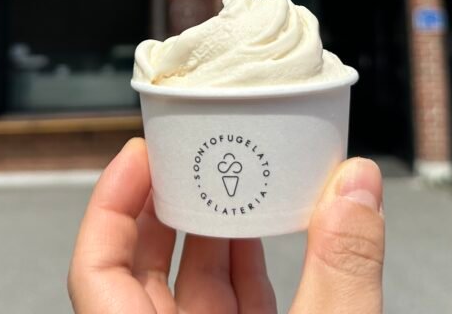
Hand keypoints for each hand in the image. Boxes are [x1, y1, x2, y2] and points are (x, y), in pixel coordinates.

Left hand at [68, 138, 384, 312]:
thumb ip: (341, 271)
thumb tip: (355, 188)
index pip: (96, 270)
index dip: (109, 205)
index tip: (139, 153)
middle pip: (140, 268)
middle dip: (168, 203)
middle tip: (191, 153)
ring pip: (188, 289)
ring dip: (211, 232)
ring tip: (234, 178)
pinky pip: (227, 307)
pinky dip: (243, 268)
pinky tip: (264, 233)